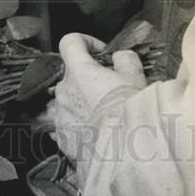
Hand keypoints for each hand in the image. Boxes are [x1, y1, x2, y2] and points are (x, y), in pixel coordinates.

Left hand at [49, 33, 146, 182]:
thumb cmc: (130, 112)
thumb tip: (119, 57)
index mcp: (78, 71)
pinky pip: (67, 124)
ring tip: (103, 114)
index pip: (69, 42)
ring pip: (68, 101)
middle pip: (70, 75)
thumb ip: (125, 58)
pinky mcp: (61, 138)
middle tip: (110, 88)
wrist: (125, 153)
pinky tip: (96, 131)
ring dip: (82, 102)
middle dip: (88, 78)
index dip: (85, 42)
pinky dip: (79, 124)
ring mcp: (59, 116)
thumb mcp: (135, 76)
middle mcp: (63, 91)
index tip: (101, 53)